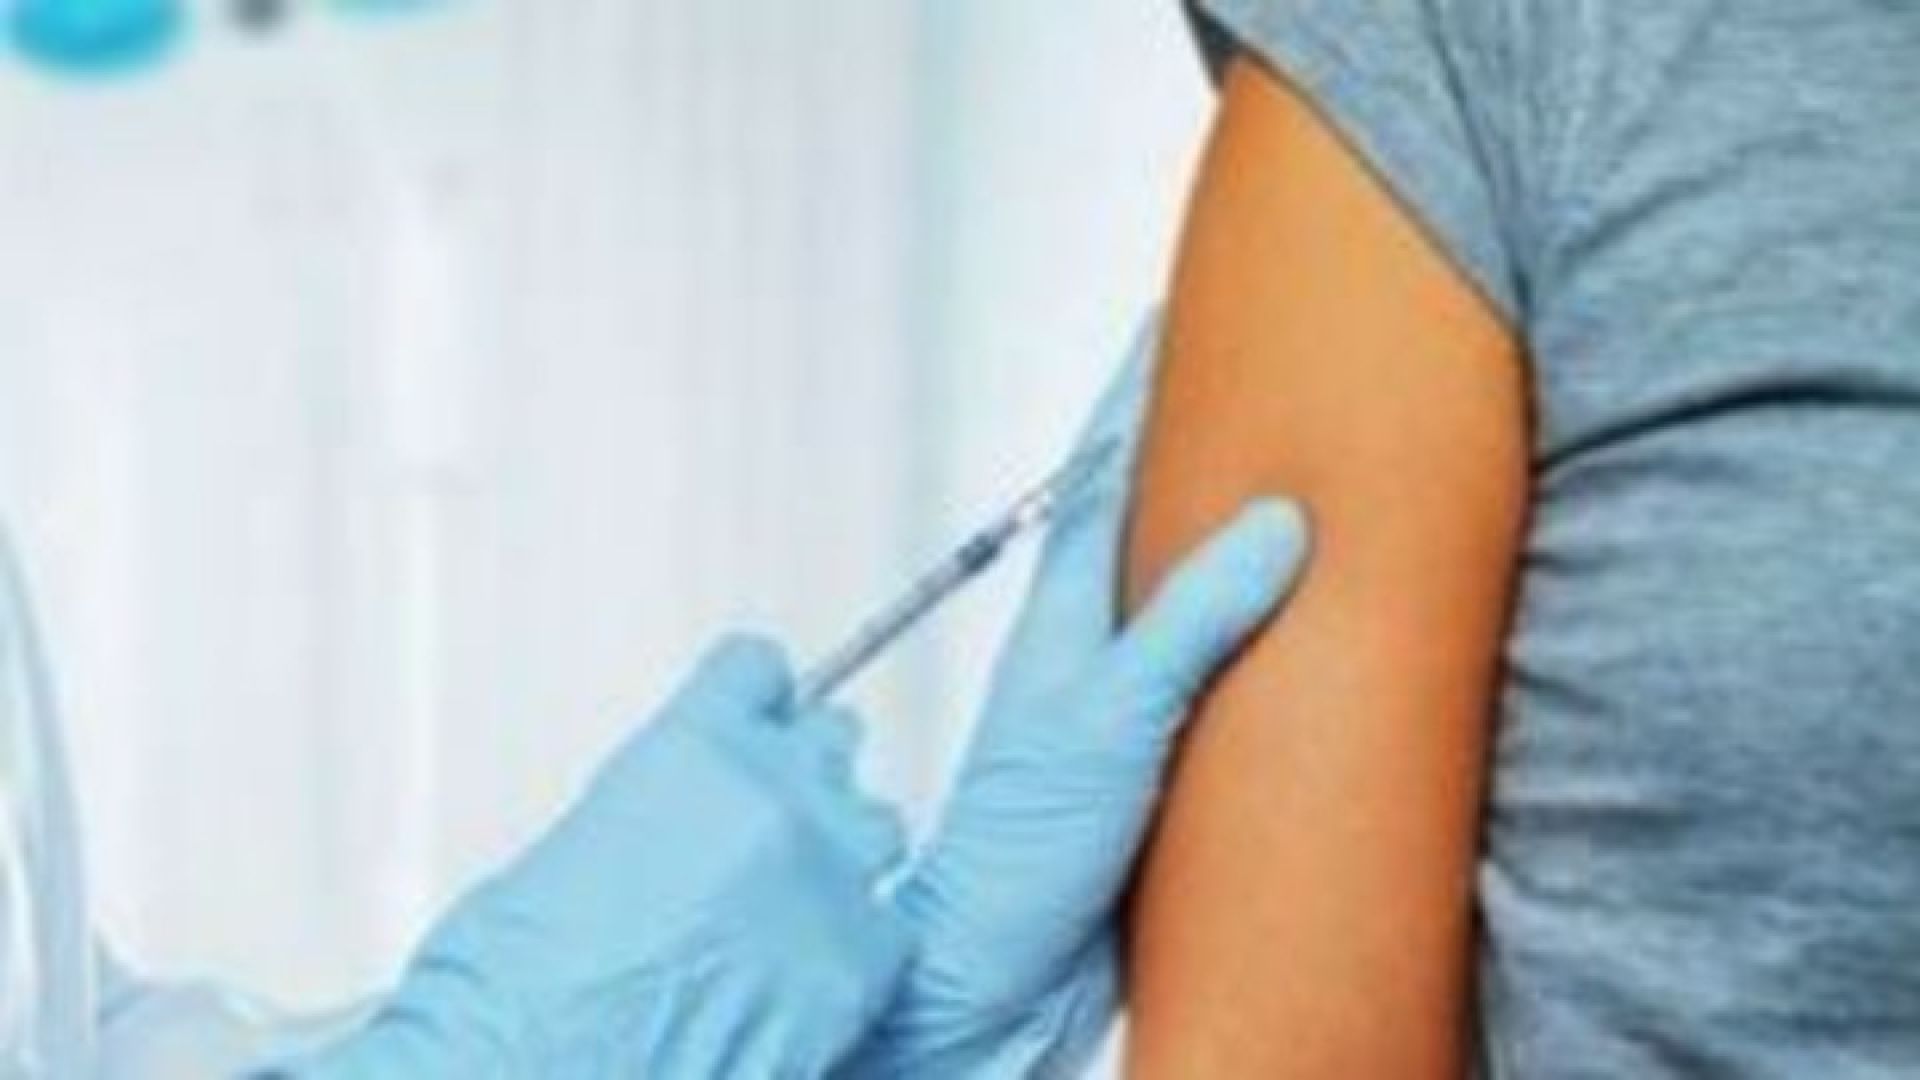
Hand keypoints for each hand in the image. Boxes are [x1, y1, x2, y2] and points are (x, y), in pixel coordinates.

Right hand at [270, 636, 909, 1079]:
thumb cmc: (517, 997)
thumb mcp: (562, 858)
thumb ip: (644, 811)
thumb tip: (667, 826)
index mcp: (694, 749)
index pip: (759, 668)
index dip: (749, 701)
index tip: (750, 719)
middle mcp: (779, 798)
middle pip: (832, 740)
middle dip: (801, 773)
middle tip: (765, 824)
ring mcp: (832, 880)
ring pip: (878, 826)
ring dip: (838, 855)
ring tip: (786, 908)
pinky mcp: (865, 968)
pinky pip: (890, 930)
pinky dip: (855, 950)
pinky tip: (801, 981)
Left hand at [846, 315, 1310, 1075]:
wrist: (999, 969)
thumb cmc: (1024, 851)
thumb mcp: (1113, 718)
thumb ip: (1191, 620)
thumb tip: (1273, 520)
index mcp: (1068, 611)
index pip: (1107, 468)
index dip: (1140, 391)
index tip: (1174, 318)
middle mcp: (1090, 641)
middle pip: (1144, 512)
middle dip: (1191, 440)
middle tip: (1251, 375)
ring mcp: (1118, 696)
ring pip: (1178, 584)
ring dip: (1219, 527)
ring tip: (1279, 474)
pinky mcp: (1152, 753)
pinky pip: (1206, 659)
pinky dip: (1243, 621)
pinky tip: (1282, 624)